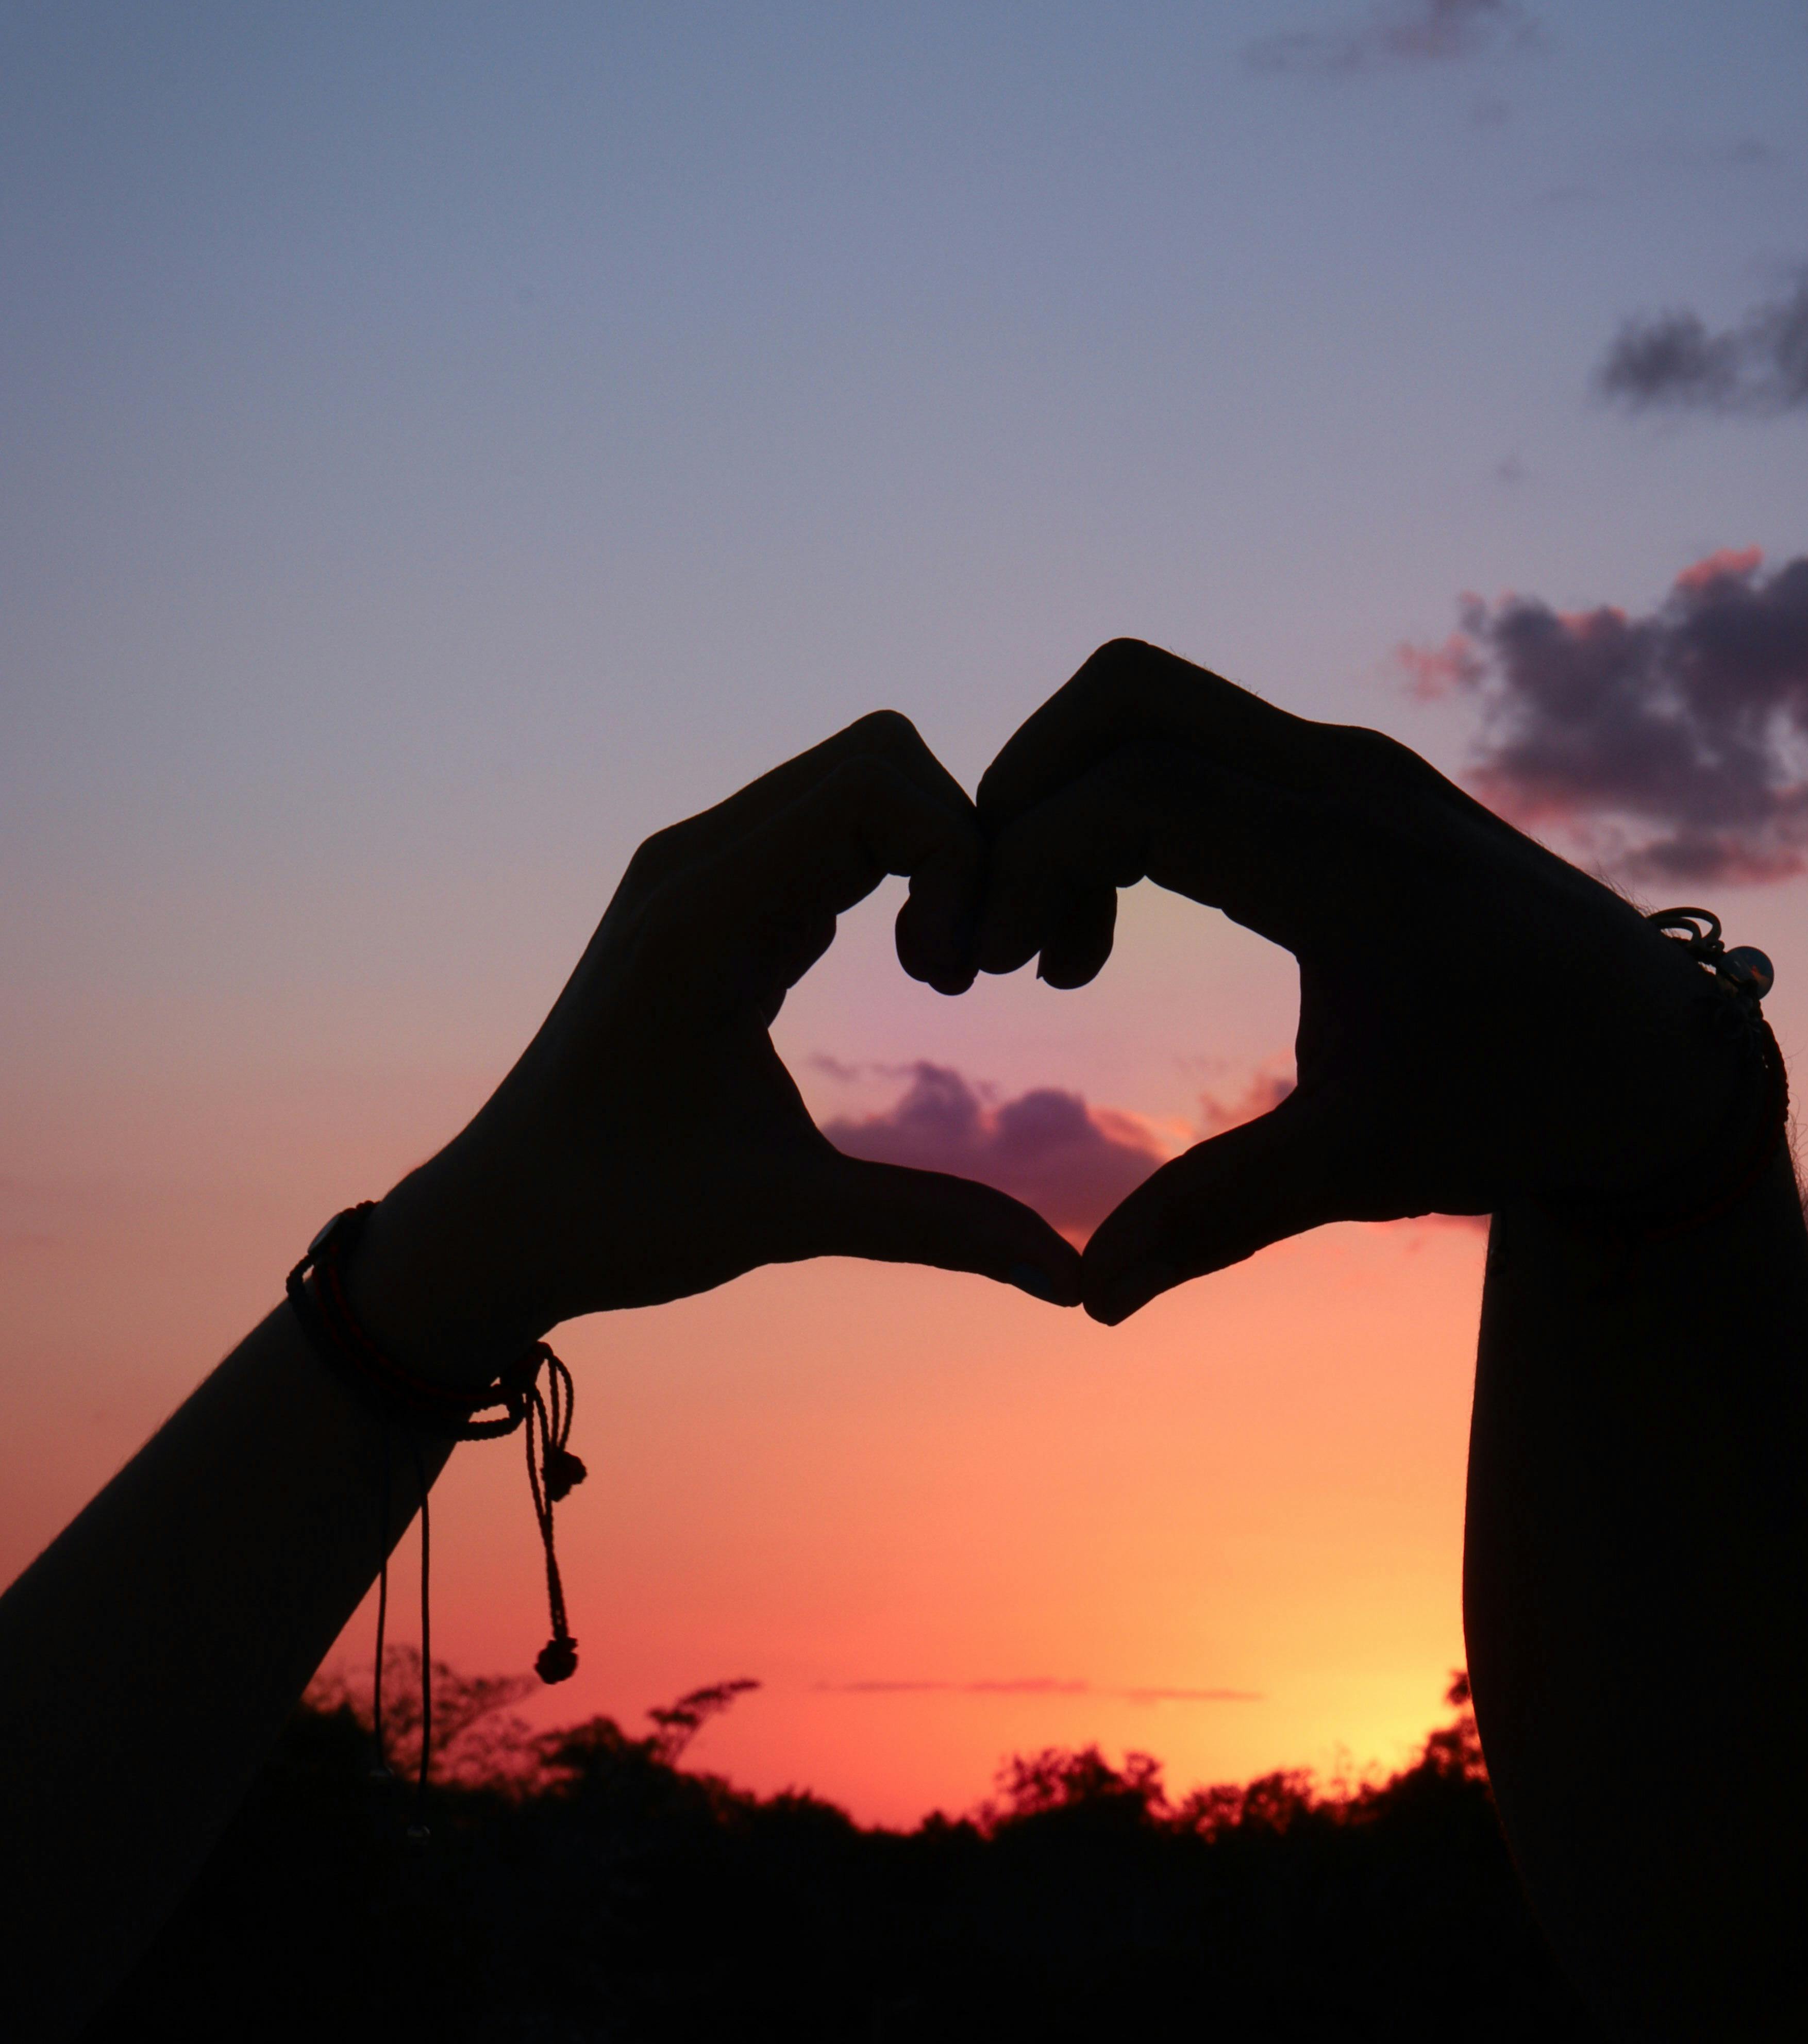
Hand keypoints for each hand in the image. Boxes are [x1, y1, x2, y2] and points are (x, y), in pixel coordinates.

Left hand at [347, 713, 1080, 1377]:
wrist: (498, 1218)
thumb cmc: (618, 1220)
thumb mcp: (786, 1219)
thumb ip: (938, 1230)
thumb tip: (1073, 1287)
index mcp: (703, 916)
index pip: (878, 784)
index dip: (960, 858)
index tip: (957, 982)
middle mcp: (693, 862)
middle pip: (881, 756)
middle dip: (961, 845)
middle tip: (962, 974)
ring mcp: (695, 866)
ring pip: (860, 778)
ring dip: (931, 857)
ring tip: (939, 977)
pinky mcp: (708, 889)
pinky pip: (830, 823)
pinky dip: (895, 870)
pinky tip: (911, 971)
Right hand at [902, 642, 1756, 1324]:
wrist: (1653, 1053)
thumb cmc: (1517, 1110)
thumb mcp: (1364, 1170)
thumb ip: (1213, 1217)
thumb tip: (1087, 1302)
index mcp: (1348, 871)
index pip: (1134, 793)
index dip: (1026, 861)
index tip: (990, 966)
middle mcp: (1349, 782)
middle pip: (1124, 697)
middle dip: (1022, 791)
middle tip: (999, 925)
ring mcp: (1355, 761)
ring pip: (1157, 702)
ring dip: (1074, 794)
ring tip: (1061, 946)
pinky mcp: (1356, 770)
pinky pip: (1203, 735)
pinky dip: (1129, 797)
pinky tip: (1123, 919)